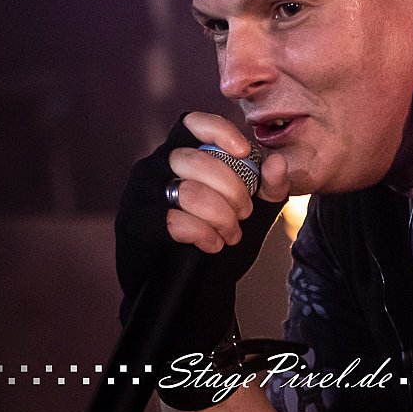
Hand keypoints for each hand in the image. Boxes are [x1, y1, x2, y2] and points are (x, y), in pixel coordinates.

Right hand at [114, 112, 289, 347]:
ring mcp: (141, 195)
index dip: (219, 132)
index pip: (192, 123)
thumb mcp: (253, 212)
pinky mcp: (136, 224)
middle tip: (244, 213)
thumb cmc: (218, 238)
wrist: (193, 288)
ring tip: (230, 233)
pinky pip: (174, 221)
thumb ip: (269, 187)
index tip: (244, 152)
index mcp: (179, 153)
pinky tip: (213, 244)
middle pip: (198, 161)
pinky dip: (203, 234)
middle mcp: (154, 166)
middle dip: (233, 189)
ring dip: (221, 216)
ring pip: (188, 191)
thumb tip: (276, 161)